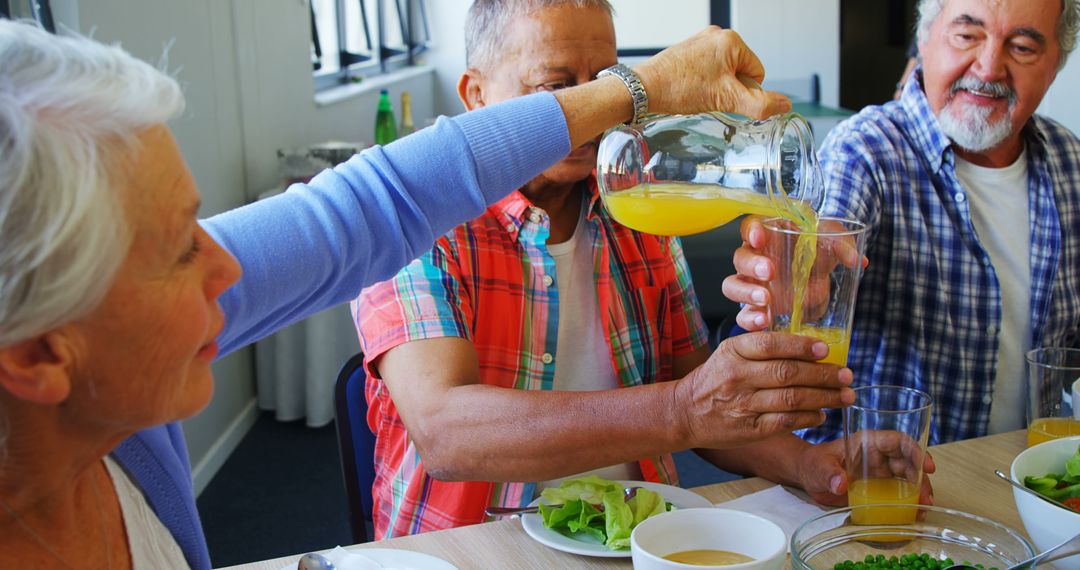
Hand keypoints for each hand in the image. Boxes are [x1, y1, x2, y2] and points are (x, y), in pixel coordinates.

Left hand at [634, 27, 791, 119]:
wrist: (644, 89)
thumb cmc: (681, 88)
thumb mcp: (727, 99)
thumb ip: (760, 104)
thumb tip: (785, 105)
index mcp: (732, 41)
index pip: (758, 73)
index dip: (745, 92)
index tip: (724, 96)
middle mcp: (716, 36)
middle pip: (740, 72)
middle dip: (729, 89)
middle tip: (709, 96)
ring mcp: (701, 43)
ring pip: (723, 74)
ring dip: (716, 88)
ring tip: (697, 93)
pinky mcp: (688, 52)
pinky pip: (707, 71)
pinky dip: (702, 84)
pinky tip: (689, 90)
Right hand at [673, 332, 854, 448]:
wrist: (685, 412)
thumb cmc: (715, 379)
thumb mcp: (729, 354)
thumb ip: (761, 348)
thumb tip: (809, 346)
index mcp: (733, 351)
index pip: (771, 344)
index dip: (801, 346)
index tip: (825, 349)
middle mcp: (738, 376)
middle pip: (788, 373)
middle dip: (823, 375)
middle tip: (846, 375)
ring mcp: (743, 404)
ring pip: (791, 399)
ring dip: (824, 398)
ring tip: (844, 396)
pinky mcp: (749, 429)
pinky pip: (786, 422)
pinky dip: (808, 418)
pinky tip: (822, 415)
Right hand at [722, 215, 865, 330]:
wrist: (821, 279)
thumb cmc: (819, 253)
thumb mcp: (833, 244)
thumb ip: (844, 247)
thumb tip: (858, 260)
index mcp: (769, 235)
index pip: (749, 226)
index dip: (751, 231)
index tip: (760, 238)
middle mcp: (754, 258)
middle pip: (740, 257)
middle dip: (752, 265)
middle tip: (770, 272)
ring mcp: (751, 283)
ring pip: (732, 285)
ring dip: (745, 292)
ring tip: (765, 301)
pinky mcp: (755, 307)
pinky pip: (742, 313)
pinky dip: (749, 319)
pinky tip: (764, 322)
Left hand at [796, 433, 935, 506]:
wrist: (808, 476)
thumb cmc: (813, 463)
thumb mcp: (818, 466)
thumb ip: (827, 473)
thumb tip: (839, 484)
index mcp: (868, 442)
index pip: (898, 441)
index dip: (915, 451)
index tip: (927, 467)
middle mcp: (879, 454)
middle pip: (909, 461)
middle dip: (921, 477)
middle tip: (927, 497)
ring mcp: (881, 471)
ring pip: (908, 477)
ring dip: (920, 490)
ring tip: (924, 507)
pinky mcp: (880, 487)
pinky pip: (900, 492)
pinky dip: (910, 500)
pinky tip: (915, 512)